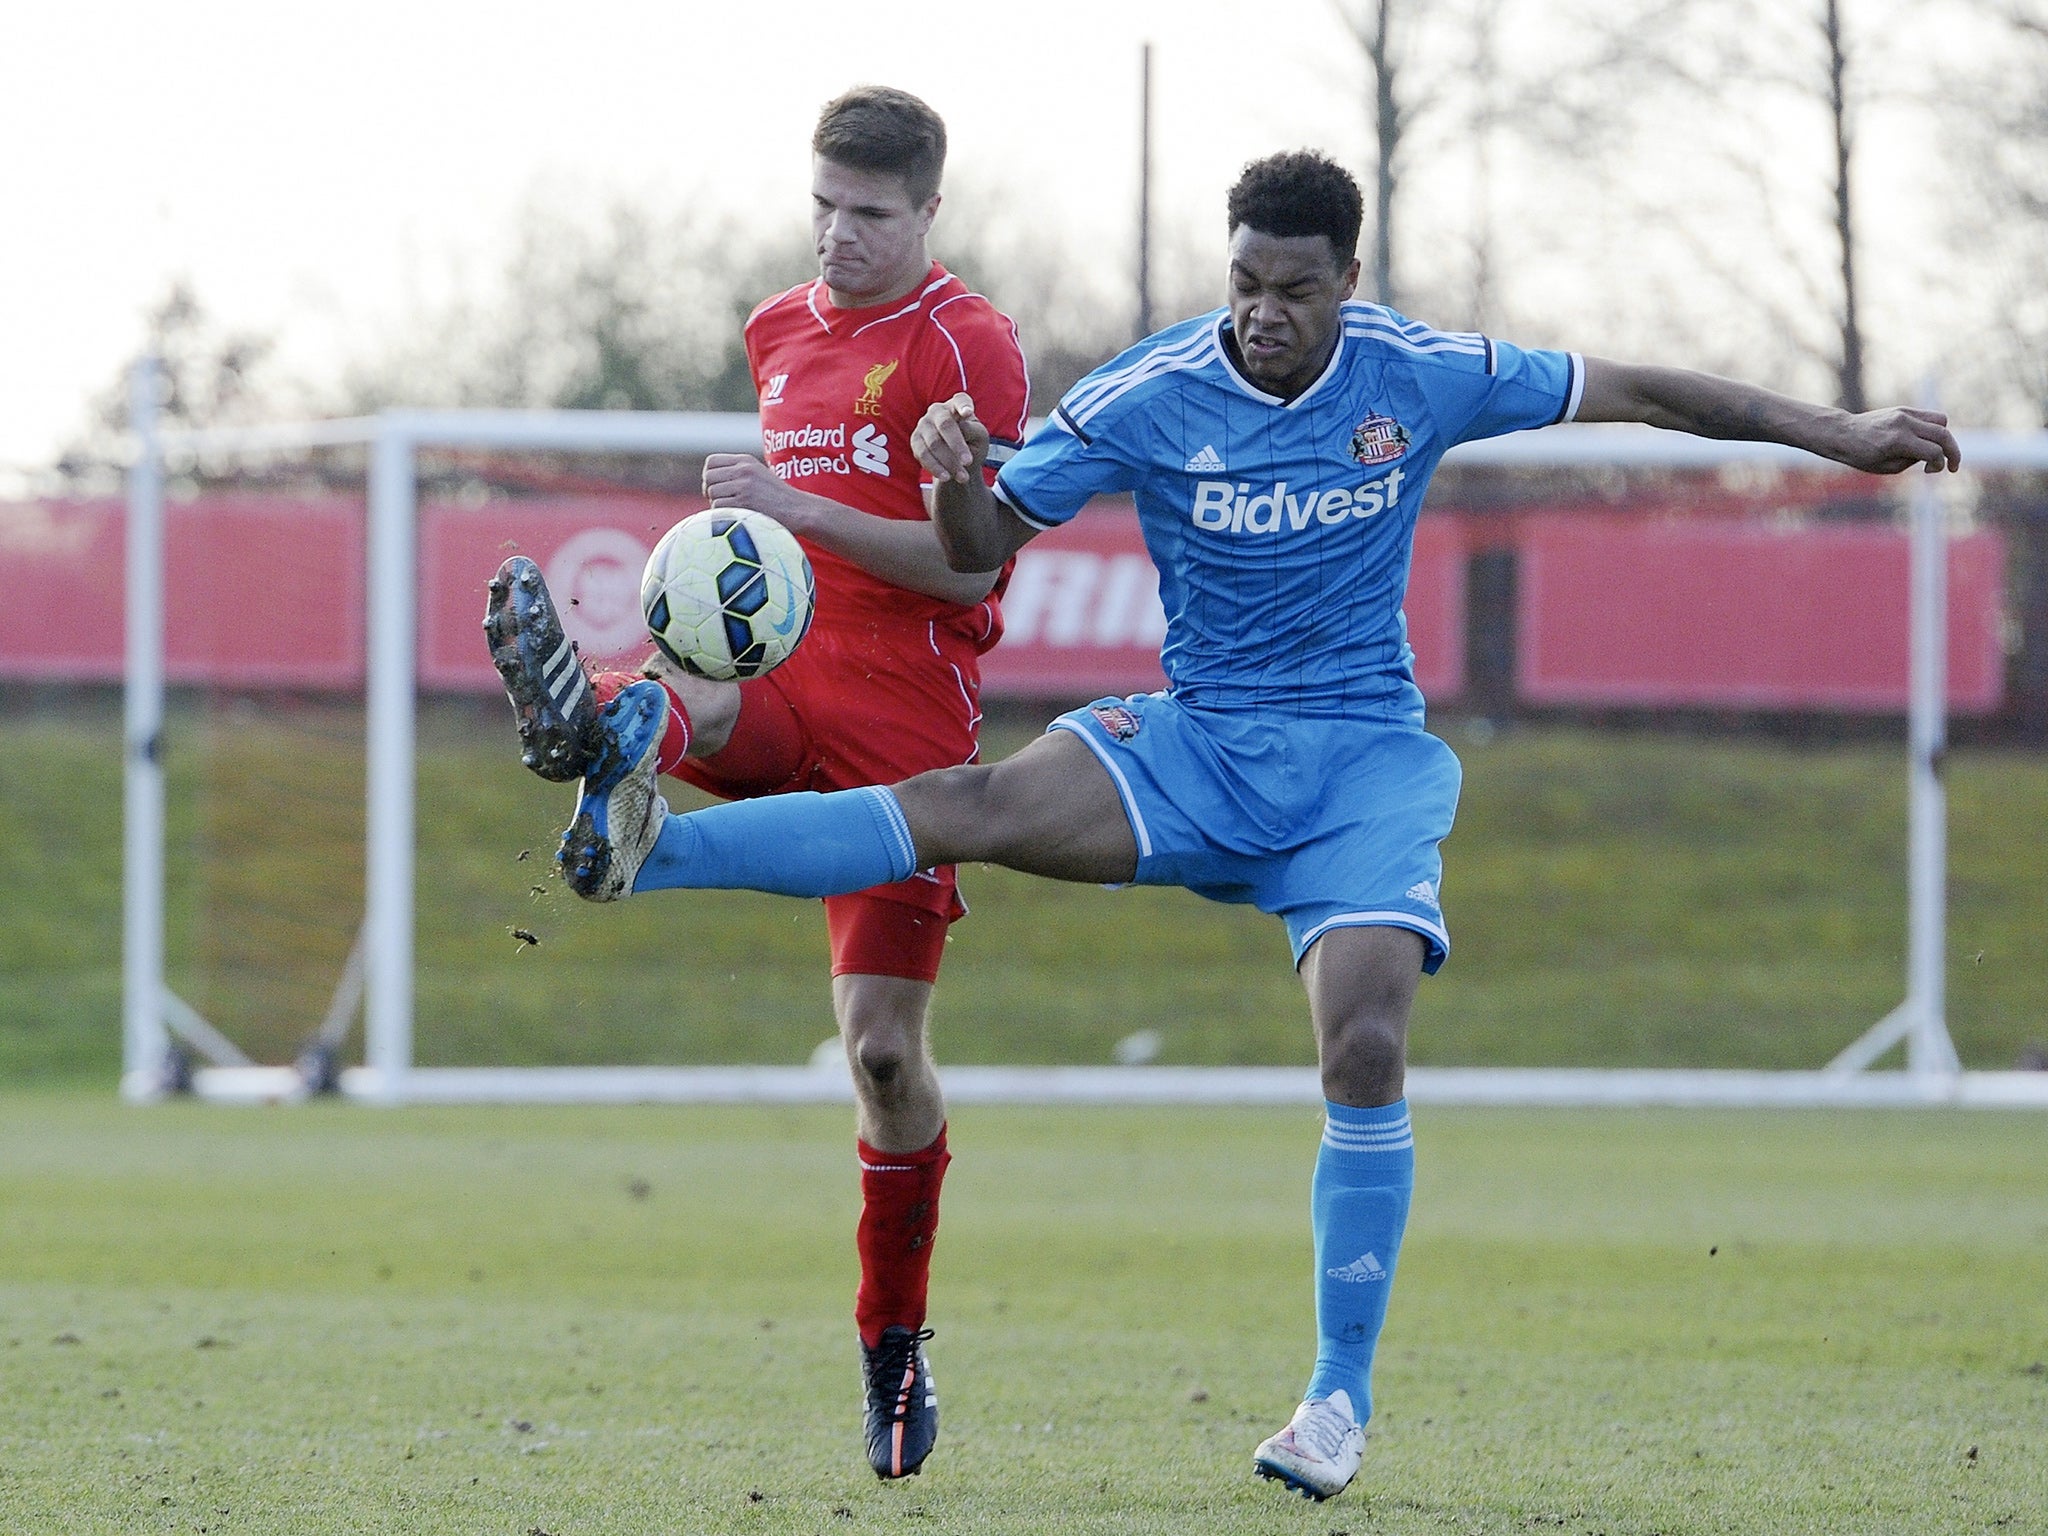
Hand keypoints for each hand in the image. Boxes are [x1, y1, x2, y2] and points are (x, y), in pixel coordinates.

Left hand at [702, 453, 803, 521]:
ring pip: (712, 493)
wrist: (798, 510)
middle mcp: (743, 470)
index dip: (710, 476)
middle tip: (724, 501)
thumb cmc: (778, 498)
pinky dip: (724, 514)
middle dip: (711, 491)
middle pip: (708, 478)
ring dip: (718, 505)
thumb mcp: (759, 475)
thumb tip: (709, 483)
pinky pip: (718, 507)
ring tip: (735, 509)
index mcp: (746, 461)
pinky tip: (737, 516)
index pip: (711, 462)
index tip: (718, 487)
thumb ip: (737, 473)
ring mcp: (743, 486)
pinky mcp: (744, 502)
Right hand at [912, 393, 988, 484]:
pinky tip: (946, 477)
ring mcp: (924, 424)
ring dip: (948, 462)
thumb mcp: (980, 438)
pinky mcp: (915, 440)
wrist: (957, 459)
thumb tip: (961, 428)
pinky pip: (923, 454)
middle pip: (945, 425)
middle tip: (968, 462)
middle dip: (957, 445)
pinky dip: (935, 467)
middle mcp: (938, 411)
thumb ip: (973, 431)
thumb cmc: (972, 442)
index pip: (960, 400)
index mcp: (957, 405)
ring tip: (962, 477)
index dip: (963, 405)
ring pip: (934, 443)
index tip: (968, 413)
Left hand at [1834, 407, 1961, 474]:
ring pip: (1940, 420)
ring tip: (1935, 452)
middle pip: (1943, 433)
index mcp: (1898, 441)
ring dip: (1944, 437)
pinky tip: (1925, 441)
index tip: (1930, 471)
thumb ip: (1913, 460)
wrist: (1842, 433)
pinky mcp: (1904, 409)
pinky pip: (1929, 416)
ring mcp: (1905, 413)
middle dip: (1953, 451)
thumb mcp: (1887, 467)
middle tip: (1953, 466)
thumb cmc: (1861, 456)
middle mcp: (1904, 423)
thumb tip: (1935, 455)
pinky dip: (1933, 428)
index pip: (1933, 451)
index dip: (1939, 464)